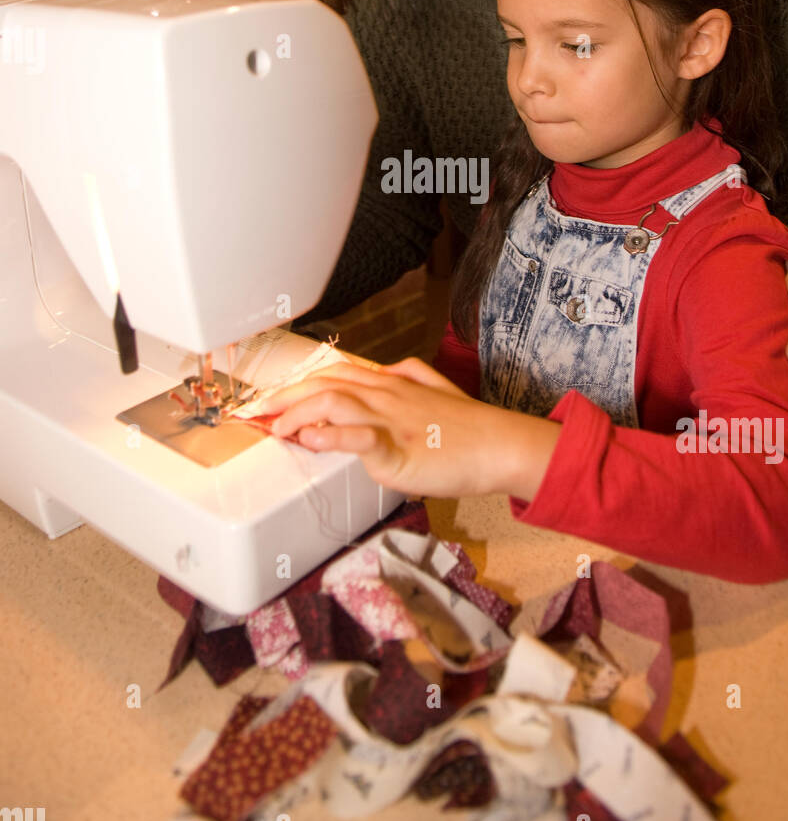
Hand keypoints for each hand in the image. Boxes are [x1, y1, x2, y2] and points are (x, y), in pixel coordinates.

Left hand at [247, 356, 559, 501]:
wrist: (500, 445)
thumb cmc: (469, 427)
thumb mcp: (436, 389)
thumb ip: (409, 377)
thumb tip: (387, 370)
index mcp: (391, 383)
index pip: (332, 374)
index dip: (296, 385)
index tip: (269, 400)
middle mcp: (385, 394)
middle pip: (323, 382)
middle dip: (282, 397)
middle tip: (255, 413)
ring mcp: (391, 419)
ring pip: (333, 400)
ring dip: (297, 413)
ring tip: (276, 429)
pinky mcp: (398, 449)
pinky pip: (359, 437)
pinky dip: (331, 437)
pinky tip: (313, 441)